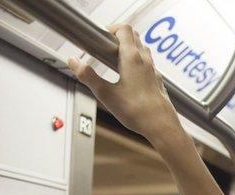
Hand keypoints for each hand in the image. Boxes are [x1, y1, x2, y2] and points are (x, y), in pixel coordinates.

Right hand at [67, 24, 179, 139]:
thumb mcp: (106, 94)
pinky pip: (147, 63)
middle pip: (133, 36)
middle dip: (118, 37)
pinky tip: (129, 75)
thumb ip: (88, 76)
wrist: (161, 125)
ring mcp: (153, 70)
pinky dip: (137, 61)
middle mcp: (145, 61)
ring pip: (142, 49)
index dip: (111, 29)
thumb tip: (74, 62)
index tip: (100, 38)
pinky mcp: (157, 80)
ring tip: (115, 60)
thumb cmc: (138, 112)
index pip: (124, 29)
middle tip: (105, 48)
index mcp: (132, 58)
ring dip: (128, 48)